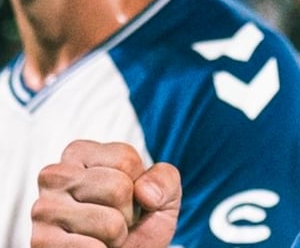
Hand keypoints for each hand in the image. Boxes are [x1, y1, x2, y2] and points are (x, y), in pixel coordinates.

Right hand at [31, 140, 180, 247]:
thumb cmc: (138, 222)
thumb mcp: (162, 194)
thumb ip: (165, 179)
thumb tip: (144, 193)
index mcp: (79, 153)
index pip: (125, 159)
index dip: (139, 185)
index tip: (127, 197)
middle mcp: (54, 176)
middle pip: (118, 188)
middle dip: (128, 212)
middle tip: (115, 220)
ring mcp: (43, 209)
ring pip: (109, 222)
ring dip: (116, 235)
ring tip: (102, 235)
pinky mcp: (41, 241)